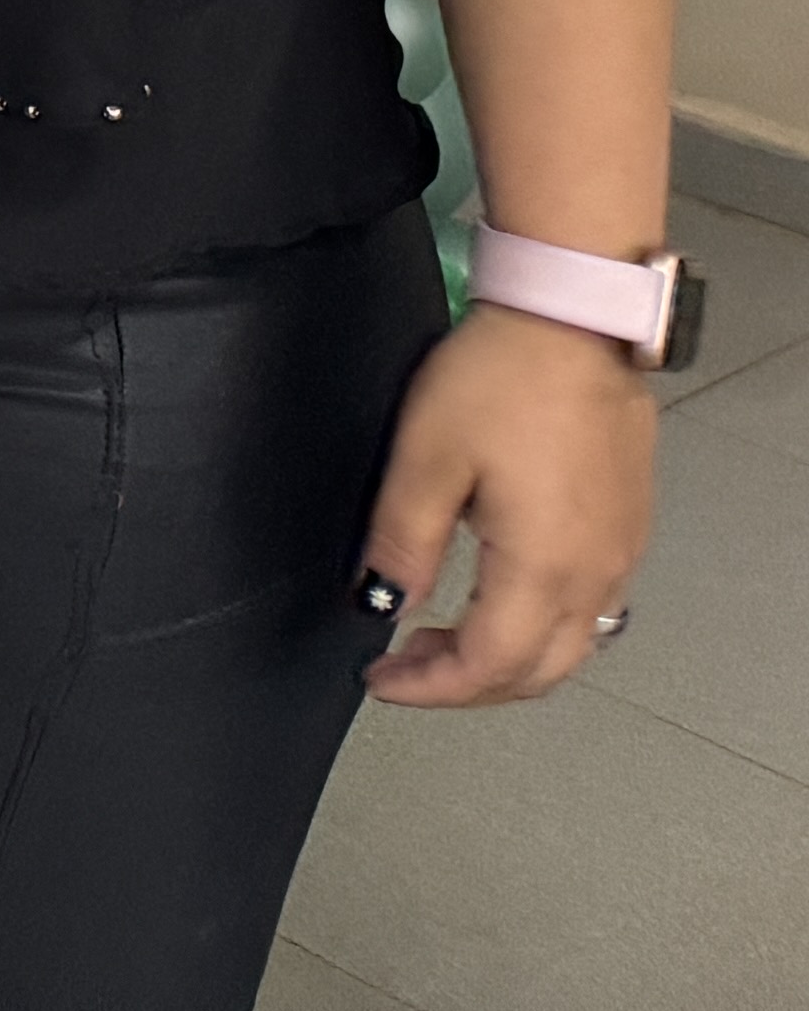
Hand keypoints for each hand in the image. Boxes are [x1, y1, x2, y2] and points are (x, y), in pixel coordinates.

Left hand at [360, 301, 660, 703]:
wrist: (571, 324)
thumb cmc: (498, 381)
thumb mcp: (425, 457)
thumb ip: (402, 540)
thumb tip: (382, 603)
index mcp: (542, 567)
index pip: (489, 664)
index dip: (430, 687)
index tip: (380, 680)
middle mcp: (595, 575)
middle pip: (538, 673)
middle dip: (467, 685)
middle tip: (405, 665)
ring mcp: (621, 555)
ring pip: (571, 648)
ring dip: (507, 661)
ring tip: (441, 638)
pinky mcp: (629, 530)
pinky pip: (591, 611)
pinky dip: (540, 630)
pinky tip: (498, 601)